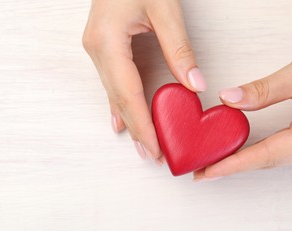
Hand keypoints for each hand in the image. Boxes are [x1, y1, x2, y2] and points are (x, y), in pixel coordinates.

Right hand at [82, 0, 206, 161]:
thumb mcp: (164, 9)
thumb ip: (178, 48)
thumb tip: (194, 84)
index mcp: (108, 42)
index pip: (128, 94)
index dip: (142, 124)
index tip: (154, 147)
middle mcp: (97, 49)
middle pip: (119, 98)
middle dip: (136, 129)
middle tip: (151, 155)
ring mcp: (97, 49)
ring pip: (114, 93)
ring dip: (129, 120)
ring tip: (141, 144)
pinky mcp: (103, 47)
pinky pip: (112, 83)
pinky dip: (120, 104)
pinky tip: (121, 120)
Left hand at [194, 18, 291, 180]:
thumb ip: (262, 90)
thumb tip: (229, 100)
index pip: (268, 155)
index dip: (236, 164)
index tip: (209, 170)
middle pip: (270, 161)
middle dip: (234, 166)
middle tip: (203, 170)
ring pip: (274, 156)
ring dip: (244, 160)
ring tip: (216, 163)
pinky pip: (280, 147)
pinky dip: (257, 150)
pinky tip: (240, 150)